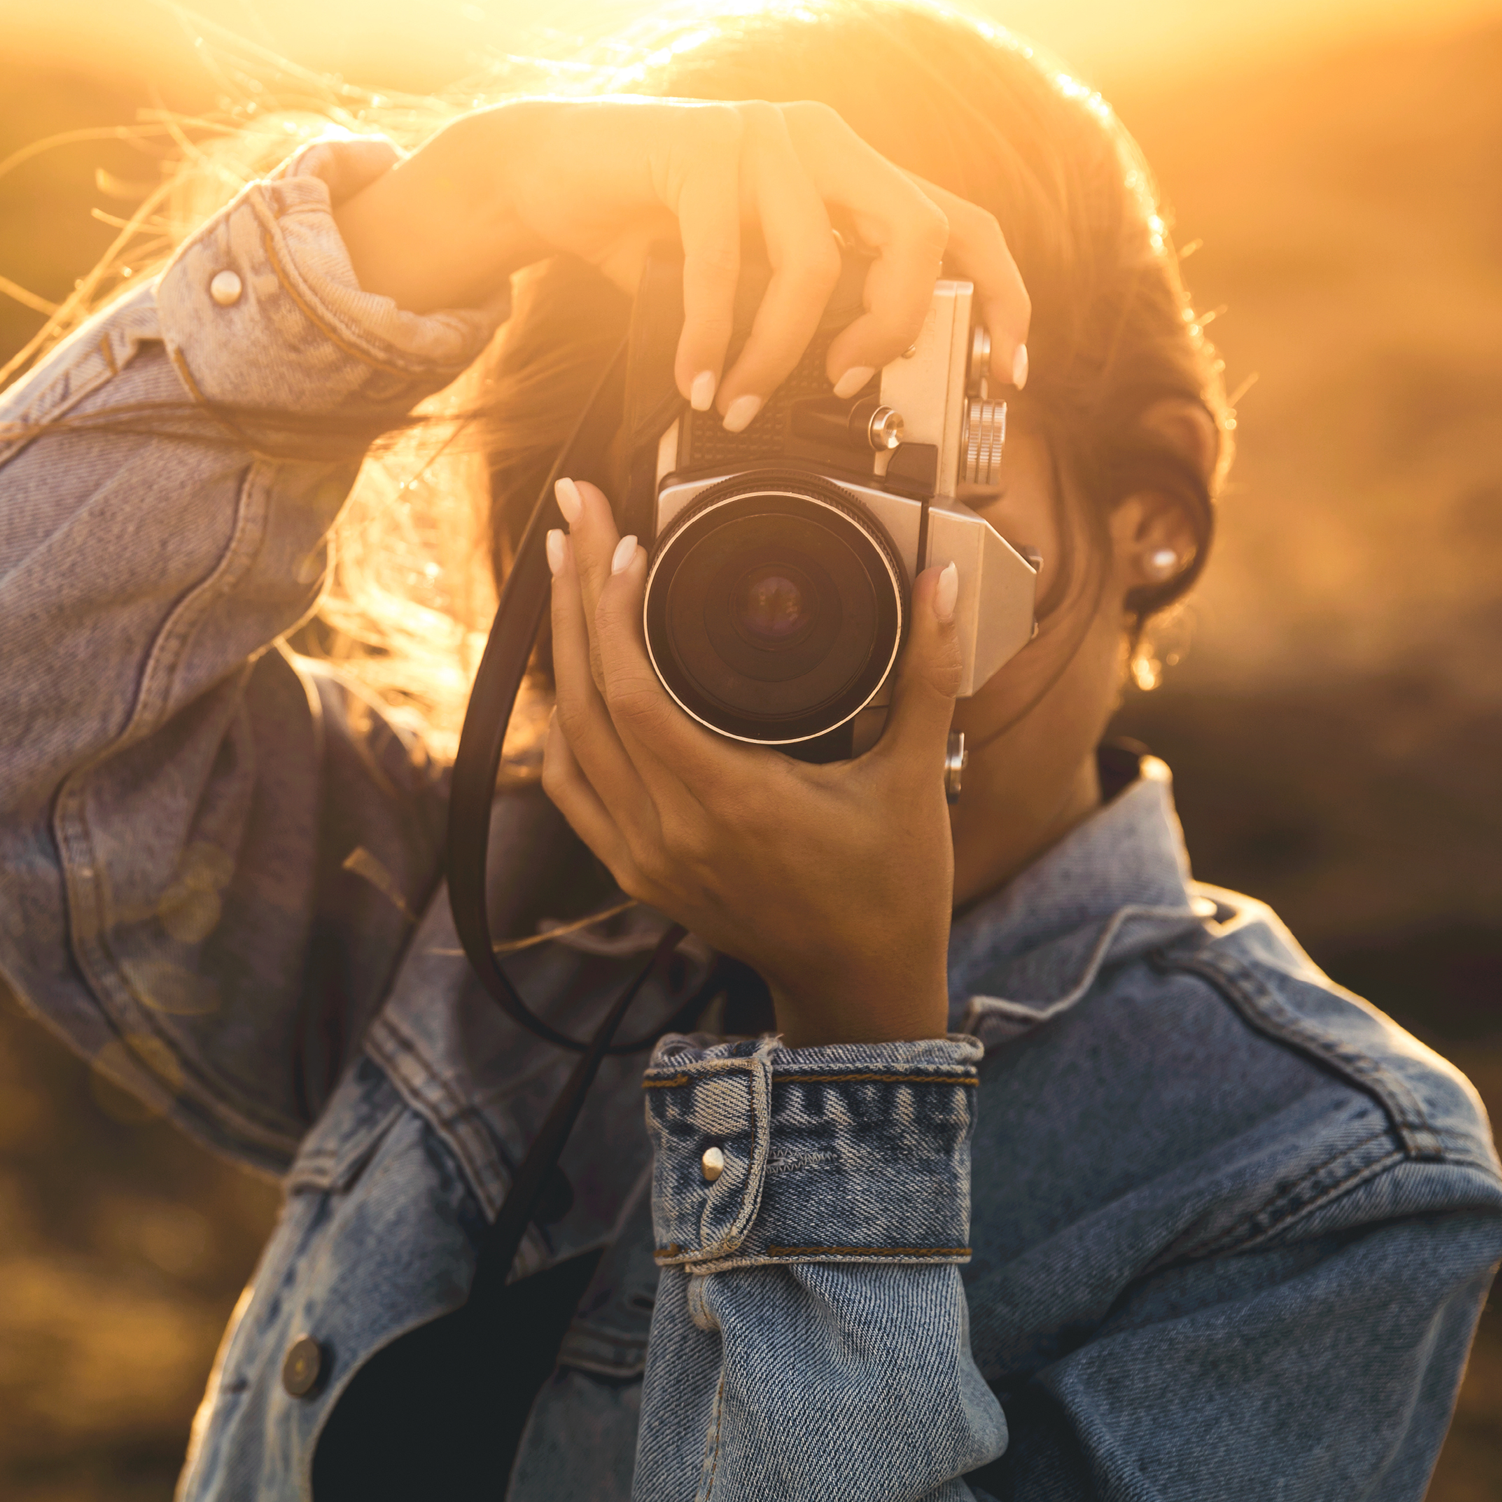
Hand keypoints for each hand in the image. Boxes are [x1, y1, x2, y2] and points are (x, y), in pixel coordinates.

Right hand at [331, 97, 1030, 415]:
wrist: (542, 173)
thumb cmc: (645, 228)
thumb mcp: (742, 273)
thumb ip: (798, 304)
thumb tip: (848, 387)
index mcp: (847, 168)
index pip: (960, 222)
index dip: (1003, 296)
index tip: (1009, 373)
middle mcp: (820, 139)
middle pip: (915, 231)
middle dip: (893, 326)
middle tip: (849, 385)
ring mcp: (763, 133)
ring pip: (813, 260)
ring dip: (778, 353)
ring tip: (744, 405)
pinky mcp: (699, 146)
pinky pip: (723, 264)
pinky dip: (712, 338)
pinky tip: (694, 379)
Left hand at [540, 479, 961, 1046]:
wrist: (860, 986)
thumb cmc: (893, 888)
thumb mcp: (916, 777)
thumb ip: (928, 674)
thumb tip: (940, 585)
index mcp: (732, 804)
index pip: (635, 695)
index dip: (616, 612)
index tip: (627, 542)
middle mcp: (671, 832)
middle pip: (587, 698)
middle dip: (575, 596)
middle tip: (575, 514)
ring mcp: (643, 857)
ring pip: (567, 739)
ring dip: (562, 651)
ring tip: (568, 571)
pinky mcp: (634, 871)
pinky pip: (570, 787)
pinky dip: (564, 724)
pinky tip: (573, 673)